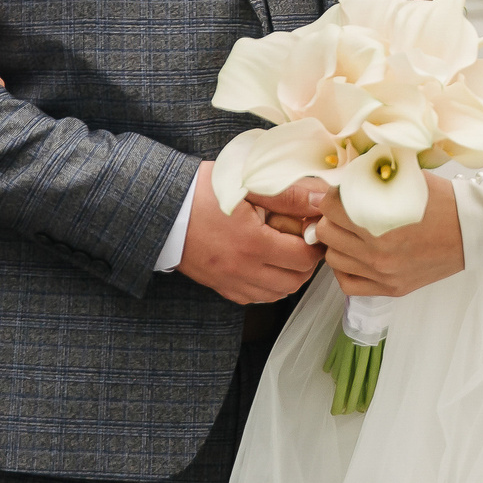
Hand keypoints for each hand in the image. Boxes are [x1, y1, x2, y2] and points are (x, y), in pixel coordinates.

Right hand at [178, 162, 323, 303]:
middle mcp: (243, 269)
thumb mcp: (247, 184)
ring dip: (288, 276)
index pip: (305, 257)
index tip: (311, 227)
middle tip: (302, 239)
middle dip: (306, 261)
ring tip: (284, 251)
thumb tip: (321, 201)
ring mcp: (230, 281)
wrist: (161, 208)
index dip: (315, 243)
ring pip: (277, 294)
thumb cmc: (201, 191)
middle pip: (295, 281)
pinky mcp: (219, 285)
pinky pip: (254, 298)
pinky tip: (263, 263)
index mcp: (253, 243)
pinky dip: (267, 286)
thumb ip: (288, 195)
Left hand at [312, 174, 464, 296]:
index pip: (330, 206)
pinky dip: (346, 269)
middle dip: (331, 217)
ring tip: (350, 232)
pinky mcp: (390, 288)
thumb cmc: (442, 201)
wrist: (472, 230)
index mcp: (380, 222)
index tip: (340, 192)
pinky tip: (355, 255)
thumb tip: (341, 173)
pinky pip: (348, 284)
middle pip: (327, 233)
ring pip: (334, 259)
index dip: (332, 194)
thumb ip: (372, 176)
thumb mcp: (406, 178)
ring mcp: (383, 274)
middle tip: (342, 210)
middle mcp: (378, 253)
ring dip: (337, 243)